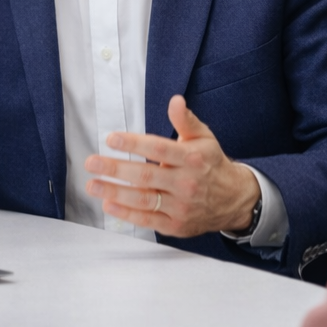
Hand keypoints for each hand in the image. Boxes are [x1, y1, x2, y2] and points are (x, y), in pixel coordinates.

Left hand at [83, 95, 259, 237]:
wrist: (234, 200)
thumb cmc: (211, 164)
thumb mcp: (204, 139)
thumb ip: (186, 120)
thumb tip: (175, 100)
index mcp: (192, 158)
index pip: (159, 149)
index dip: (134, 143)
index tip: (112, 139)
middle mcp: (186, 183)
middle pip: (145, 176)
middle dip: (115, 169)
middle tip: (91, 163)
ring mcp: (180, 206)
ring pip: (143, 200)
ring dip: (114, 192)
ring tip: (93, 184)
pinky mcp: (176, 225)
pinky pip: (147, 220)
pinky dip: (126, 214)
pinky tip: (109, 204)